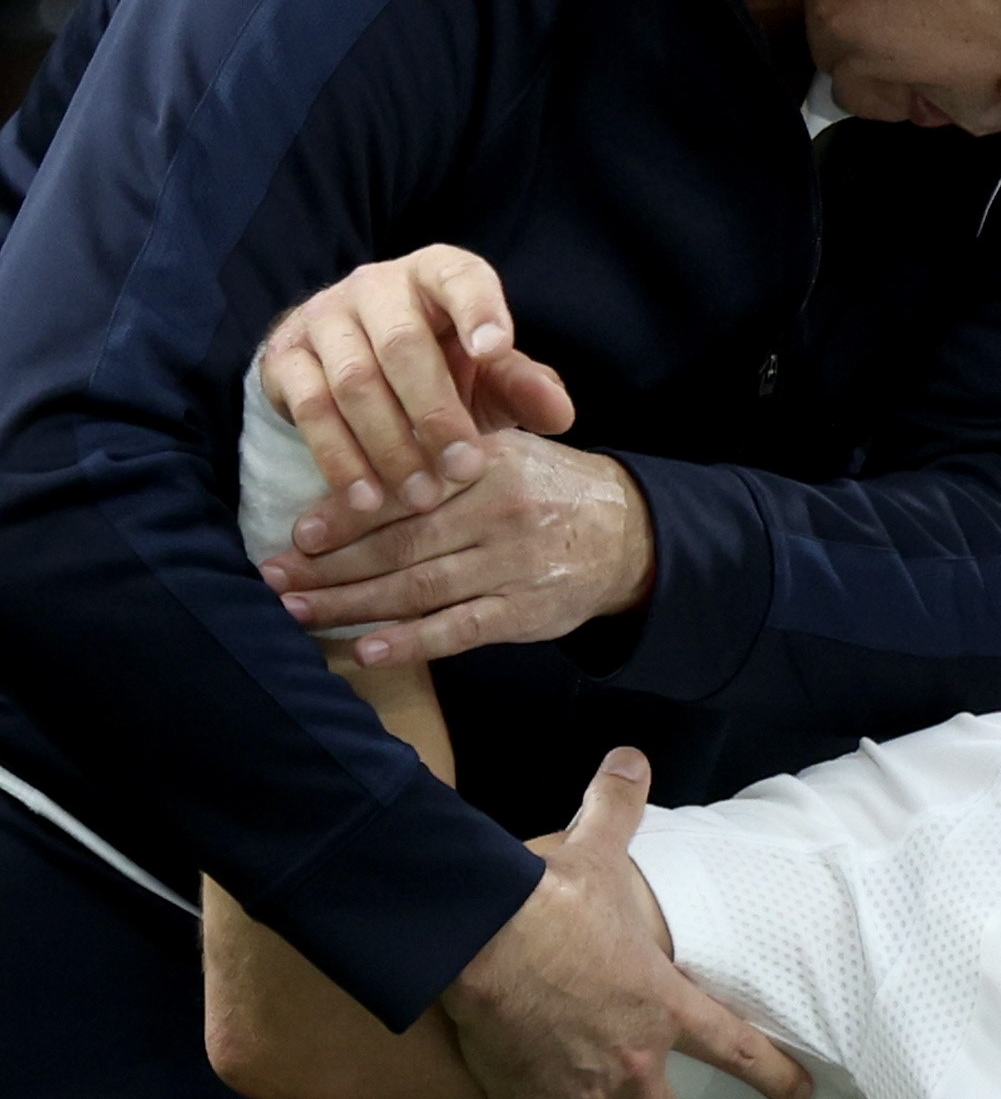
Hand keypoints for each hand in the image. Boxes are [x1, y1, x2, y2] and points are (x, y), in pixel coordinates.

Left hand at [258, 429, 654, 665]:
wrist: (630, 533)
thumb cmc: (547, 488)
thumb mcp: (505, 449)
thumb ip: (440, 453)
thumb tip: (352, 470)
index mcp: (487, 464)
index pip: (403, 490)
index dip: (345, 514)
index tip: (296, 534)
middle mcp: (500, 512)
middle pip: (399, 543)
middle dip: (329, 565)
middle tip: (272, 578)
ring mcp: (514, 565)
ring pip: (419, 588)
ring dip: (352, 605)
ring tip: (298, 612)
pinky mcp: (526, 611)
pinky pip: (458, 629)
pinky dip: (410, 642)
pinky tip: (365, 649)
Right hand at [261, 244, 575, 521]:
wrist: (356, 373)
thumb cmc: (441, 367)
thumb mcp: (488, 376)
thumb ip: (522, 387)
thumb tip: (560, 412)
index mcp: (438, 275)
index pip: (460, 278)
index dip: (478, 309)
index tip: (496, 349)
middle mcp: (376, 286)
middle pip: (403, 345)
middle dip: (436, 413)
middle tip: (464, 469)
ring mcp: (323, 317)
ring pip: (354, 382)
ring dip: (389, 446)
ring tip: (422, 496)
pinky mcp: (285, 357)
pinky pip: (310, 409)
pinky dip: (340, 459)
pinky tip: (367, 499)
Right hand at [443, 748, 812, 1098]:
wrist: (483, 936)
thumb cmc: (553, 900)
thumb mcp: (597, 851)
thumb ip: (619, 809)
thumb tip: (630, 760)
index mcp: (662, 1008)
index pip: (736, 1049)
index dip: (772, 1075)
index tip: (798, 1094)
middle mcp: (626, 1064)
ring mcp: (571, 1092)